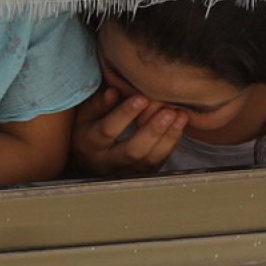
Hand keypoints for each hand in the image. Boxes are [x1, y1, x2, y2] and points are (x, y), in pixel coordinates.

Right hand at [70, 86, 186, 175]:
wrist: (89, 160)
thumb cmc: (88, 129)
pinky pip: (160, 160)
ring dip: (168, 137)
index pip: (108, 130)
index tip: (142, 97)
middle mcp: (108, 162)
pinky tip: (181, 124)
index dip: (124, 114)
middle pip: (133, 150)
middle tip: (168, 111)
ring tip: (180, 115)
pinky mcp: (142, 173)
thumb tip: (114, 92)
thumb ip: (98, 104)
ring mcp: (127, 171)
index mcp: (89, 144)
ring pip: (150, 159)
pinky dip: (172, 142)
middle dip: (152, 130)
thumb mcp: (84, 115)